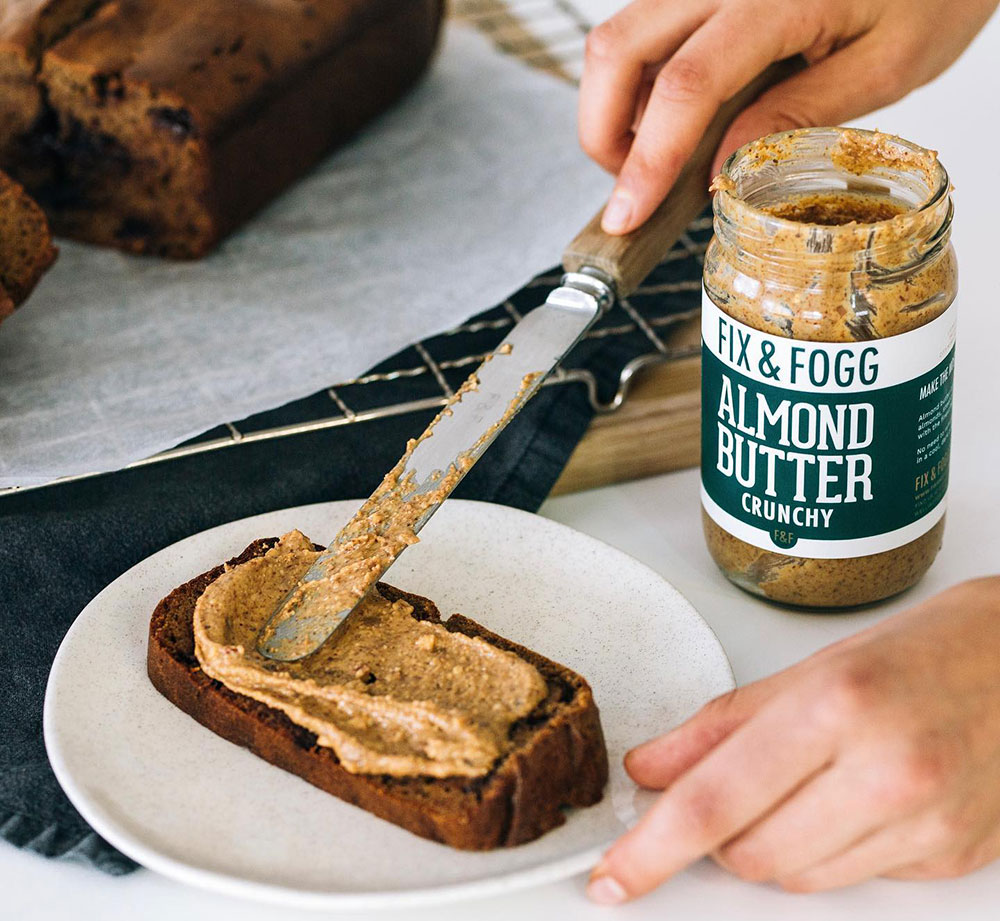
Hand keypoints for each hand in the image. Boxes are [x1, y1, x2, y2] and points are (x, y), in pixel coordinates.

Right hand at [579, 0, 998, 233]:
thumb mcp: (886, 66)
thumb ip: (797, 117)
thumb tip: (720, 175)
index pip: (686, 87)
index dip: (646, 161)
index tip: (627, 216)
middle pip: (618, 49)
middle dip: (601, 131)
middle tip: (630, 187)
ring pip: (621, 36)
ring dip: (615, 106)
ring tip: (656, 156)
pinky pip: (647, 27)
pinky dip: (641, 82)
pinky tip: (674, 117)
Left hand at [587, 576, 999, 903]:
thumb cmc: (920, 649)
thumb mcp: (809, 669)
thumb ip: (719, 726)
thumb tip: (650, 770)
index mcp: (835, 707)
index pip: (714, 801)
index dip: (650, 849)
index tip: (612, 877)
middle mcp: (884, 772)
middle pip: (747, 854)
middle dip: (722, 830)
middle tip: (746, 780)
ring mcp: (925, 825)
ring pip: (794, 878)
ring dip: (774, 843)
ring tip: (813, 779)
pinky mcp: (950, 858)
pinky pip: (852, 880)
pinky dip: (831, 849)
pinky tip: (859, 797)